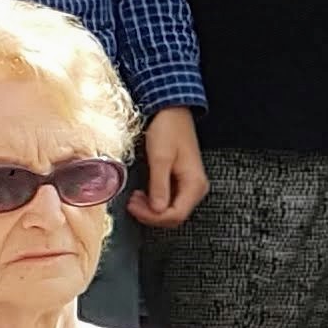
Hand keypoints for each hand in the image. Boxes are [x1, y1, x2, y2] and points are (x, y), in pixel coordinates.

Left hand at [127, 106, 206, 228]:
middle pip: (174, 216)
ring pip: (171, 209)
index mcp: (194, 184)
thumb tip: (156, 210)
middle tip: (132, 204)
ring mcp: (189, 184)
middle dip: (151, 214)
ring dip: (151, 209)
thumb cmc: (168, 129)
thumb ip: (159, 185)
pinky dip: (154, 201)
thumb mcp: (160, 157)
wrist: (172, 110)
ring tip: (134, 199)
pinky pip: (169, 199)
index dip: (153, 217)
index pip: (176, 215)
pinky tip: (142, 195)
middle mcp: (195, 187)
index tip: (135, 208)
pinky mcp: (181, 180)